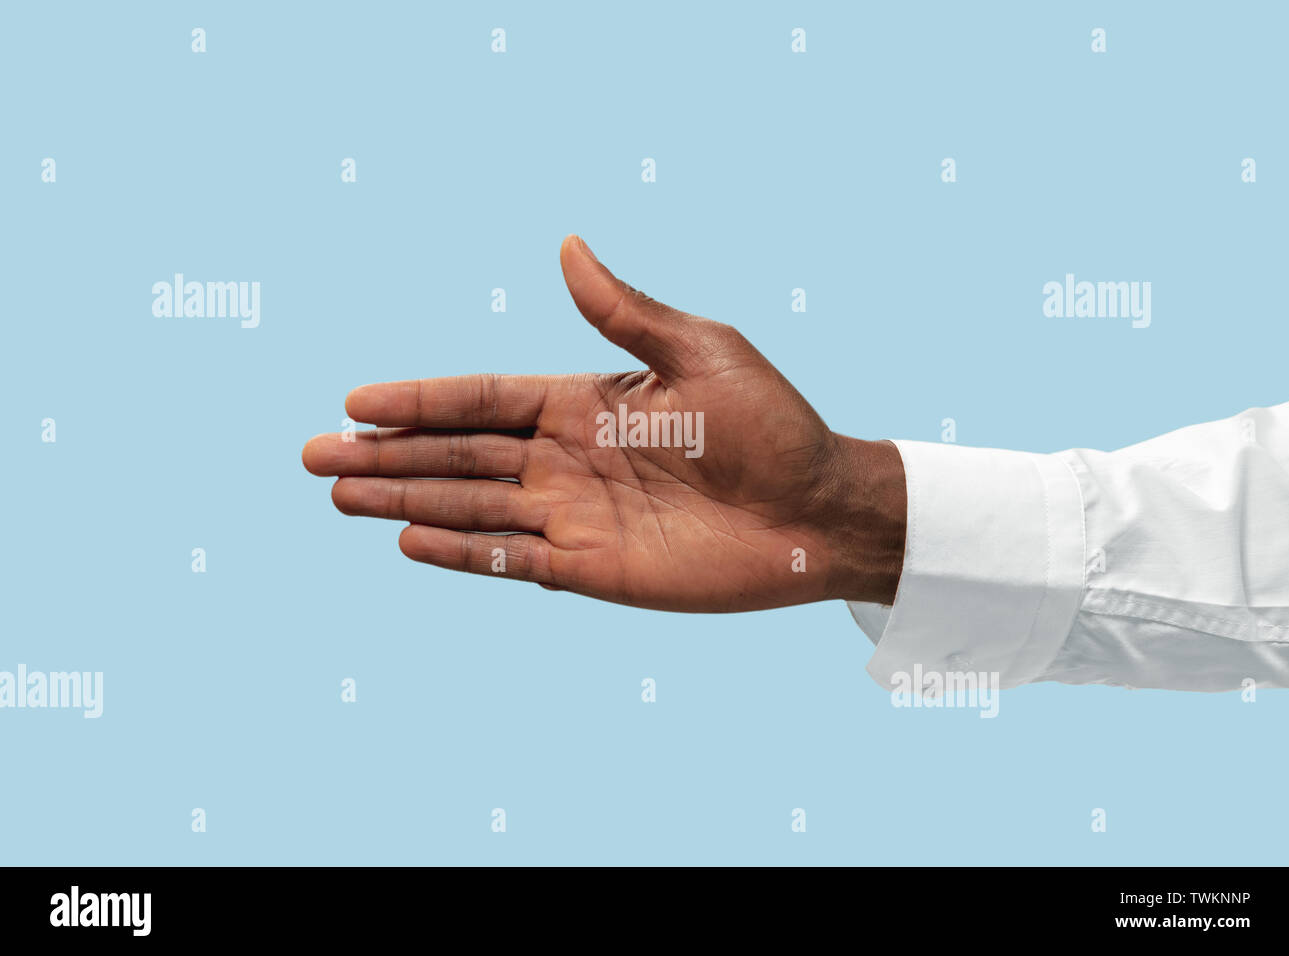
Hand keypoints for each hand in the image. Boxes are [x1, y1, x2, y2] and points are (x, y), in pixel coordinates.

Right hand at [302, 236, 904, 610]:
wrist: (821, 511)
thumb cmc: (772, 425)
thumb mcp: (700, 352)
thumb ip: (623, 313)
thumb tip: (566, 245)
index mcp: (586, 400)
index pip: (482, 398)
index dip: (418, 399)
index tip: (353, 399)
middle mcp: (568, 458)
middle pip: (458, 454)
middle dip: (387, 453)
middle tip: (312, 456)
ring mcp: (576, 515)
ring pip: (472, 506)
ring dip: (405, 498)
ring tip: (339, 494)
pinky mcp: (594, 568)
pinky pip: (512, 560)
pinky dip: (462, 552)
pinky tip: (408, 539)